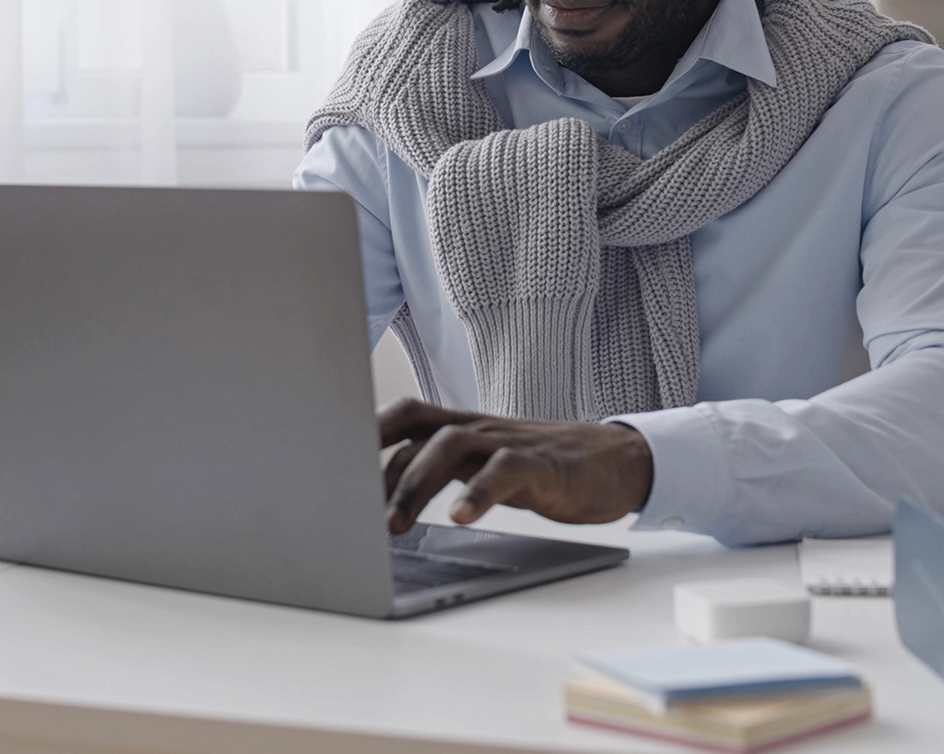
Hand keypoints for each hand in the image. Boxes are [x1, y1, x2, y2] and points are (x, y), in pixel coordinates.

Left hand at [378, 397, 653, 533]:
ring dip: (416, 484)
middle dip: (381, 473)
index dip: (365, 436)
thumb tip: (381, 502)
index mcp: (462, 426)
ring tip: (396, 525)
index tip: (328, 463)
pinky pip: (504, 470)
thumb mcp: (482, 465)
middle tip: (355, 516)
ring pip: (451, 445)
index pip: (403, 417)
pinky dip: (479, 493)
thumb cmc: (541, 468)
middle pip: (417, 432)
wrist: (615, 461)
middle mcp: (479, 428)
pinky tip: (462, 518)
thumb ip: (440, 472)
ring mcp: (510, 442)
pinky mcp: (542, 465)